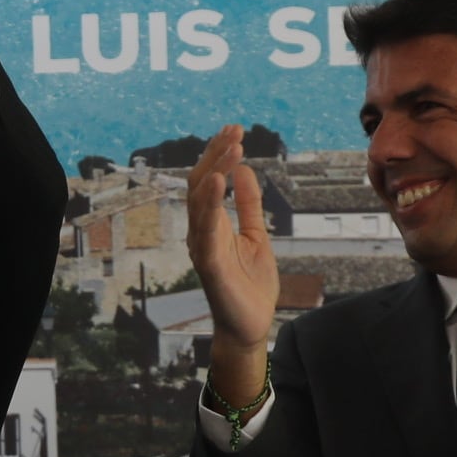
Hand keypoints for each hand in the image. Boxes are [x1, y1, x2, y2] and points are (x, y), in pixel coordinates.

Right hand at [186, 126, 281, 405]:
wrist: (250, 326)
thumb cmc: (250, 285)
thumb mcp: (257, 235)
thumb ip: (250, 205)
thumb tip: (247, 170)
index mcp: (212, 225)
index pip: (209, 181)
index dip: (219, 155)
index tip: (234, 130)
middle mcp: (201, 232)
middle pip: (200, 184)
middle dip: (216, 155)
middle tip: (234, 131)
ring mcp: (203, 247)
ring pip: (201, 200)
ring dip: (215, 170)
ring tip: (231, 147)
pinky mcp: (211, 264)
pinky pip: (207, 229)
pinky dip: (212, 202)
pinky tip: (222, 180)